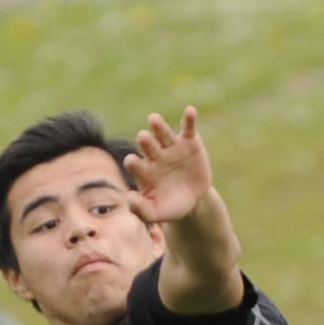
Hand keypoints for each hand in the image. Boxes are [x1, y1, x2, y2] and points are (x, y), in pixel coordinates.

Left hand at [124, 106, 212, 224]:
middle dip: (146, 142)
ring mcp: (172, 147)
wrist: (194, 201)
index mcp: (144, 171)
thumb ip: (141, 210)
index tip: (131, 162)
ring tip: (153, 119)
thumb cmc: (170, 206)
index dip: (133, 163)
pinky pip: (188, 128)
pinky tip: (190, 111)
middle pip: (148, 146)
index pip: (135, 165)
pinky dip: (189, 119)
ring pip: (163, 134)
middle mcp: (155, 156)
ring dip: (159, 126)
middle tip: (142, 137)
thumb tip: (130, 197)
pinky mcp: (189, 142)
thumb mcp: (156, 213)